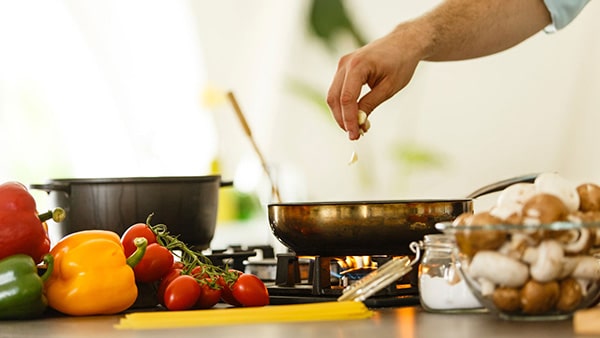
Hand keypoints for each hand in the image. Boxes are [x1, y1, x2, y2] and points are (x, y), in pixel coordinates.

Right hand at [326, 24, 424, 139]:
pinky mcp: (344, 69)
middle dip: (342, 119)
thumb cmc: (400, 63)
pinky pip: (338, 90)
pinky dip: (344, 105)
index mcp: (357, 65)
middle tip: (355, 135)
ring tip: (357, 128)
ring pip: (333, 96)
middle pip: (335, 98)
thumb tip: (359, 123)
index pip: (347, 98)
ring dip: (342, 114)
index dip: (349, 119)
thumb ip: (370, 104)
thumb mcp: (389, 88)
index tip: (355, 135)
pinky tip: (355, 116)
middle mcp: (345, 63)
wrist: (403, 43)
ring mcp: (342, 65)